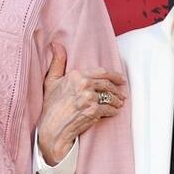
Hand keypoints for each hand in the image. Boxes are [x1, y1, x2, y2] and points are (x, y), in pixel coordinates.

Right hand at [36, 43, 126, 164]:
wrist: (52, 128)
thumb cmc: (50, 106)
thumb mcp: (51, 81)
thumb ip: (57, 62)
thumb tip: (56, 44)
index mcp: (76, 75)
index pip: (102, 72)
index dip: (114, 75)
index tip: (121, 79)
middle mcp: (84, 85)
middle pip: (108, 84)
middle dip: (117, 89)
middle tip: (122, 93)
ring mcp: (90, 98)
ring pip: (110, 96)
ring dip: (117, 100)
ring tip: (119, 103)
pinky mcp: (94, 111)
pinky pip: (109, 109)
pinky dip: (113, 111)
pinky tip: (114, 112)